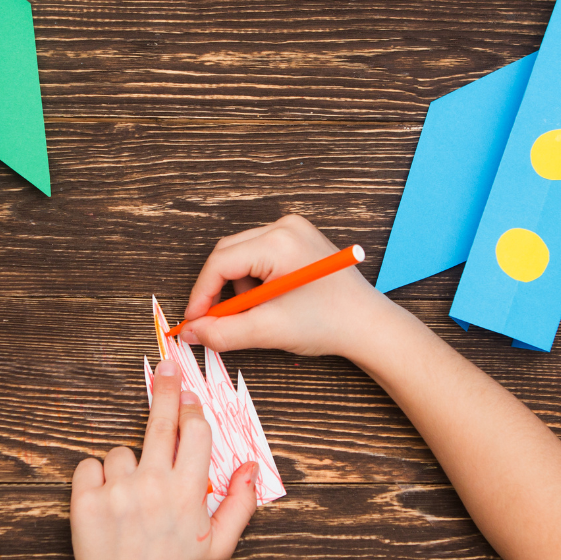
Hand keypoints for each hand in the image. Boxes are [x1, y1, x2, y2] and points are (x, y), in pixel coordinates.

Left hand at [66, 359, 257, 559]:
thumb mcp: (219, 546)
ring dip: (126, 466)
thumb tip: (252, 467)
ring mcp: (119, 491)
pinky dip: (96, 478)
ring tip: (131, 501)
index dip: (193, 410)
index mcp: (189, 493)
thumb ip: (240, 503)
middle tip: (166, 369)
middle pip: (161, 422)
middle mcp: (155, 485)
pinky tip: (107, 502)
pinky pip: (90, 466)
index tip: (189, 397)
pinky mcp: (86, 499)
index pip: (196, 430)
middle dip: (165, 389)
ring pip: (122, 451)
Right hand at [179, 215, 389, 357]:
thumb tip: (192, 331)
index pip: (221, 263)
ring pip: (242, 255)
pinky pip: (260, 255)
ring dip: (240, 287)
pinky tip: (273, 301)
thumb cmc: (329, 323)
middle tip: (217, 321)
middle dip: (220, 290)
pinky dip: (256, 280)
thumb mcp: (268, 330)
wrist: (368, 325)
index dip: (202, 294)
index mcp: (278, 242)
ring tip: (260, 313)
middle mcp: (285, 227)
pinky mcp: (299, 239)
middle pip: (228, 254)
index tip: (195, 321)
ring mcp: (294, 230)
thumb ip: (224, 331)